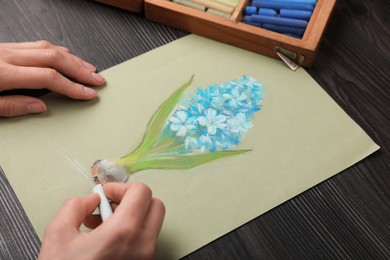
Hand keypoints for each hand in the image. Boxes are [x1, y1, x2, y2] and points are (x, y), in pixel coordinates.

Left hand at [0, 41, 104, 116]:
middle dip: (79, 70)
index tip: (88, 93)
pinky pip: (36, 44)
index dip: (72, 86)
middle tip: (96, 79)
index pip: (48, 77)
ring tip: (88, 68)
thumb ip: (11, 107)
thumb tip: (39, 107)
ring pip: (47, 48)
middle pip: (53, 59)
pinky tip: (65, 55)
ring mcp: (6, 49)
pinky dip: (55, 50)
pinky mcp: (5, 47)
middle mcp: (7, 56)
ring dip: (71, 59)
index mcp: (3, 73)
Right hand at [39, 183, 164, 259]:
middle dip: (133, 199)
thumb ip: (75, 206)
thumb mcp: (58, 234)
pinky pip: (146, 240)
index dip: (122, 187)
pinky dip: (132, 232)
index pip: (142, 192)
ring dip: (132, 215)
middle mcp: (142, 245)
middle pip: (154, 205)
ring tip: (103, 225)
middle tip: (110, 205)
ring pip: (151, 223)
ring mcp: (145, 257)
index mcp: (123, 232)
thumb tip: (92, 199)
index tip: (106, 193)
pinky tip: (108, 239)